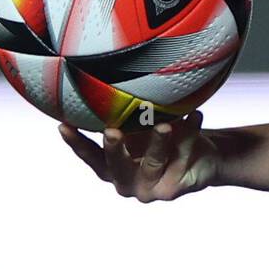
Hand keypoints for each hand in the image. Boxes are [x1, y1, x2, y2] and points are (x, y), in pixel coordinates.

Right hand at [58, 109, 220, 202]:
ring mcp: (149, 189)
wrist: (205, 158)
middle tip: (111, 131)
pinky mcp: (173, 190)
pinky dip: (189, 133)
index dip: (76, 142)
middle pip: (116, 166)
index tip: (63, 124)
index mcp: (112, 167)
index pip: (91, 156)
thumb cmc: (165, 138)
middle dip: (114, 148)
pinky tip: (195, 115)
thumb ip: (125, 115)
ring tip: (164, 124)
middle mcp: (126, 181)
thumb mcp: (143, 126)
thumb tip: (105, 78)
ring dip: (158, 141)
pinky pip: (181, 157)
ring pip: (152, 162)